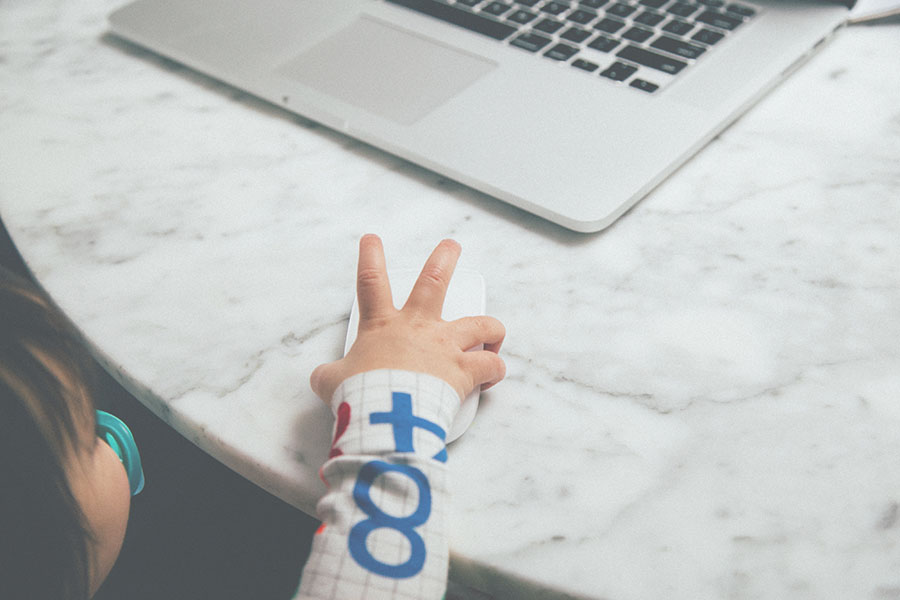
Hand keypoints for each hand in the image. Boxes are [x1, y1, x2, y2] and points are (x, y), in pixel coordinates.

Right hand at [310, 235, 505, 402]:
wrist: (387, 413)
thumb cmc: (361, 394)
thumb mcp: (332, 381)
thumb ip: (331, 374)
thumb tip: (326, 378)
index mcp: (382, 326)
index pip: (371, 281)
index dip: (370, 257)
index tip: (372, 240)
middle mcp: (418, 327)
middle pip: (434, 281)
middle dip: (444, 259)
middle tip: (452, 246)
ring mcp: (445, 346)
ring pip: (480, 323)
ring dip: (491, 326)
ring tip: (494, 331)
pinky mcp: (465, 370)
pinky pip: (491, 364)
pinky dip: (495, 368)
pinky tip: (492, 374)